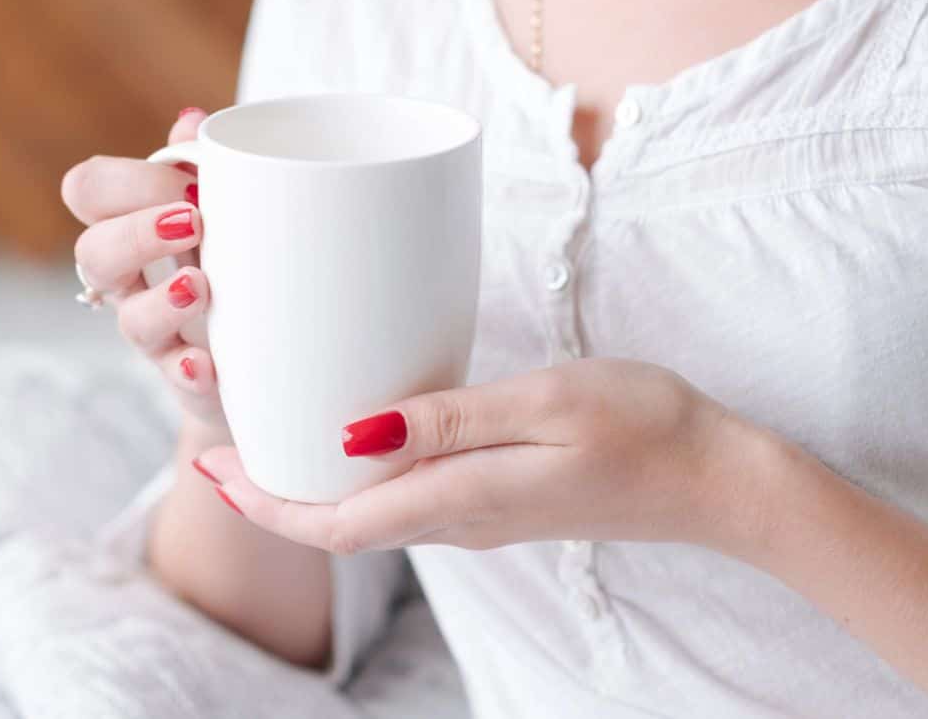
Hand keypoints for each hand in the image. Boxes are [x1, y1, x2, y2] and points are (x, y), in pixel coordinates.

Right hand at [61, 108, 223, 423]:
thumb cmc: (236, 256)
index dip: (125, 184)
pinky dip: (187, 370)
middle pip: (94, 252)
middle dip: (137, 233)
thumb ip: (205, 162)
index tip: (191, 187)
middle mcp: (132, 278)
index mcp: (133, 222)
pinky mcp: (189, 378)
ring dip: (161, 301)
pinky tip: (207, 364)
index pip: (88, 190)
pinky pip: (174, 378)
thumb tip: (191, 120)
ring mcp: (157, 330)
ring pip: (129, 318)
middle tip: (196, 223)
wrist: (273, 346)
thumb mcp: (226, 203)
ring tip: (200, 287)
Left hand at [195, 359, 775, 554]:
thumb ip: (447, 422)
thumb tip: (351, 436)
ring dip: (309, 488)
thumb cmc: (643, 427)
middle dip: (271, 496)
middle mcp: (459, 519)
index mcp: (461, 498)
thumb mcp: (544, 403)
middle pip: (340, 525)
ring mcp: (480, 515)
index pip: (335, 523)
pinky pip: (406, 500)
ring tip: (268, 436)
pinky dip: (358, 478)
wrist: (717, 478)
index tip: (210, 465)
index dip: (264, 502)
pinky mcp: (498, 500)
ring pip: (370, 515)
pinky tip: (353, 437)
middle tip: (217, 447)